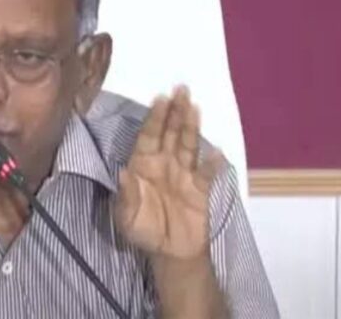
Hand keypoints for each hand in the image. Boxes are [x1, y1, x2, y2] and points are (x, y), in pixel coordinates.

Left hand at [114, 86, 224, 258]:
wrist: (169, 252)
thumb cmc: (142, 230)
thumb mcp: (126, 217)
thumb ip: (126, 195)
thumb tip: (123, 171)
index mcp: (143, 165)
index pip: (148, 136)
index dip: (154, 118)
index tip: (160, 98)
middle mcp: (164, 164)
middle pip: (170, 133)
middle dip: (175, 112)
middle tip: (181, 88)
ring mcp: (183, 174)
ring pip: (188, 145)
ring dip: (191, 126)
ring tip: (195, 106)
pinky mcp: (200, 189)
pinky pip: (206, 174)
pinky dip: (212, 165)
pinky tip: (216, 154)